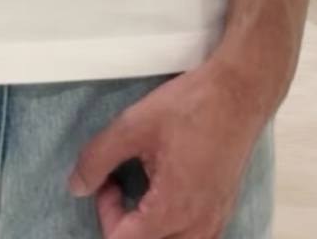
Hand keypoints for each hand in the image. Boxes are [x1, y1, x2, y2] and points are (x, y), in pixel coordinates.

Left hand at [66, 59, 275, 238]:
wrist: (240, 91)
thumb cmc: (194, 105)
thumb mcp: (134, 125)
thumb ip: (98, 158)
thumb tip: (77, 185)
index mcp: (172, 211)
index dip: (104, 213)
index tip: (106, 180)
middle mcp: (197, 226)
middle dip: (123, 222)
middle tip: (119, 185)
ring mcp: (214, 222)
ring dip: (147, 227)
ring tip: (141, 192)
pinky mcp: (222, 211)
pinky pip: (192, 236)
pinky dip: (170, 225)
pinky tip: (165, 193)